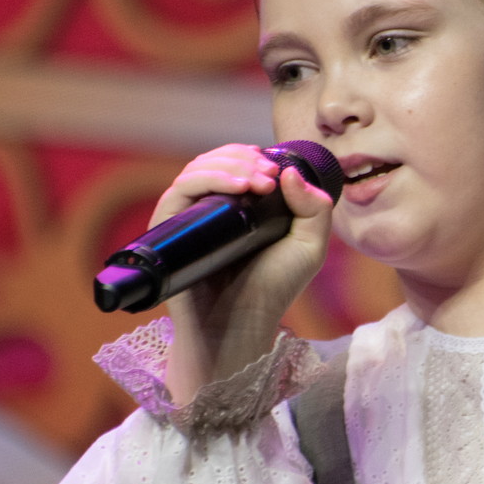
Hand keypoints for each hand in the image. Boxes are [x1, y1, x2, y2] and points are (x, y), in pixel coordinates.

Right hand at [153, 145, 334, 402]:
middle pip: (216, 160)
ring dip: (229, 165)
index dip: (253, 157)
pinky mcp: (168, 229)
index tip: (275, 172)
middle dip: (244, 160)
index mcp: (239, 206)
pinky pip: (179, 191)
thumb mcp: (309, 247)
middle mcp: (210, 208)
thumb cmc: (274, 290)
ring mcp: (188, 218)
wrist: (240, 325)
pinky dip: (207, 179)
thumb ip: (315, 209)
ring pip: (197, 169)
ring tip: (257, 183)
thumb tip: (289, 171)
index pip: (237, 162)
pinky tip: (237, 189)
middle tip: (267, 177)